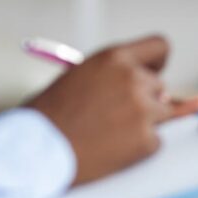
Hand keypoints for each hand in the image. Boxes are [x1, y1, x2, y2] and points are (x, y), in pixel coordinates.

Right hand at [28, 36, 197, 185]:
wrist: (34, 151)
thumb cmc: (47, 117)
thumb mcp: (80, 78)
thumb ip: (114, 77)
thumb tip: (157, 92)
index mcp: (114, 58)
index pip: (159, 46)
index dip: (157, 62)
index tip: (153, 73)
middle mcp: (133, 79)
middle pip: (160, 87)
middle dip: (144, 101)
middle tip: (115, 116)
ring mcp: (142, 110)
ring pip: (163, 115)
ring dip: (144, 124)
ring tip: (109, 134)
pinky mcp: (146, 140)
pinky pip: (155, 142)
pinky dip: (139, 148)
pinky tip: (111, 150)